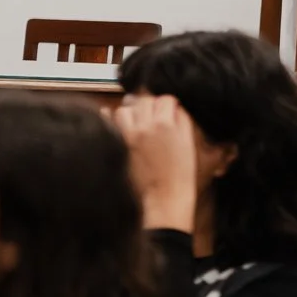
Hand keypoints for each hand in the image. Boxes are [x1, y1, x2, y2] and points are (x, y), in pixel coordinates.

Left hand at [113, 93, 199, 232]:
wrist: (164, 197)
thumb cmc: (180, 174)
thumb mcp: (188, 143)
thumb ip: (182, 120)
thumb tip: (174, 106)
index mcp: (166, 124)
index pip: (166, 99)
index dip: (169, 105)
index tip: (170, 113)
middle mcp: (145, 125)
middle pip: (144, 100)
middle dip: (150, 106)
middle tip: (154, 118)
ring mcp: (128, 135)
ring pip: (125, 109)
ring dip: (132, 113)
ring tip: (138, 124)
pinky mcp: (117, 144)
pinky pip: (108, 121)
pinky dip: (111, 119)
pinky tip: (120, 126)